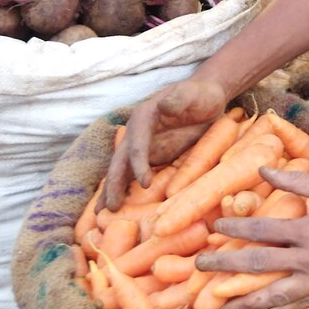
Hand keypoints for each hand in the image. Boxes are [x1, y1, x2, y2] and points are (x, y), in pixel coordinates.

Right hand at [101, 77, 229, 210]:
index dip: (138, 163)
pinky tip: (120, 207)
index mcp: (144, 117)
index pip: (137, 143)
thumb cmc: (200, 95)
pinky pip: (135, 175)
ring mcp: (144, 147)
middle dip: (115, 183)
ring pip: (122, 171)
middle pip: (121, 160)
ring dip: (112, 191)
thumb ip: (179, 99)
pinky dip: (126, 190)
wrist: (206, 98)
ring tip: (103, 214)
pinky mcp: (152, 157)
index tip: (145, 183)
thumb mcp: (192, 94)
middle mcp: (138, 133)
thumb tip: (164, 105)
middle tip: (110, 208)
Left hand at [200, 168, 308, 308]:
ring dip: (245, 302)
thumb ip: (296, 180)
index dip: (235, 229)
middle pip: (259, 263)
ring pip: (274, 293)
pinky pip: (300, 307)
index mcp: (308, 228)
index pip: (262, 229)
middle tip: (200, 267)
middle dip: (226, 266)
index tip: (214, 229)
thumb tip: (263, 169)